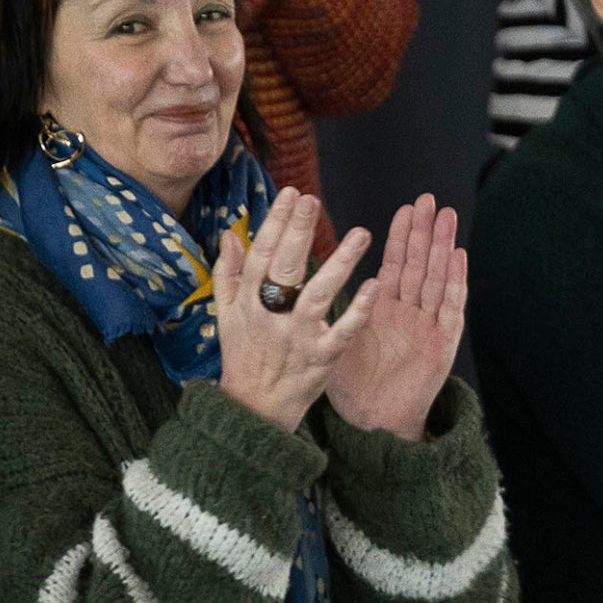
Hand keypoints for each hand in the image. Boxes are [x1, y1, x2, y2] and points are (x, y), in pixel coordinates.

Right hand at [214, 187, 376, 434]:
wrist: (254, 408)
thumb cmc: (243, 354)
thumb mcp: (226, 314)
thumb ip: (229, 272)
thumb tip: (231, 232)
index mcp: (248, 301)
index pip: (262, 254)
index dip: (276, 223)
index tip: (292, 193)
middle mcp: (270, 315)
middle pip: (285, 268)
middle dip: (298, 232)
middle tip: (314, 200)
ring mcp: (297, 336)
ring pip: (317, 295)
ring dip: (339, 264)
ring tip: (362, 233)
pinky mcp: (322, 357)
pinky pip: (343, 332)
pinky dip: (358, 311)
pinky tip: (376, 286)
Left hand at [325, 194, 467, 440]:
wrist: (373, 423)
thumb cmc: (354, 387)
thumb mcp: (332, 341)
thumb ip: (326, 310)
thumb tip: (306, 282)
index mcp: (384, 309)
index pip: (395, 264)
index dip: (400, 236)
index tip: (404, 209)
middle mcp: (410, 313)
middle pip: (419, 264)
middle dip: (425, 231)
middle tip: (429, 200)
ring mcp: (428, 327)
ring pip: (437, 279)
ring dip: (443, 247)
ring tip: (447, 217)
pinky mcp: (441, 345)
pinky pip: (450, 309)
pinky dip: (456, 282)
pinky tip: (458, 257)